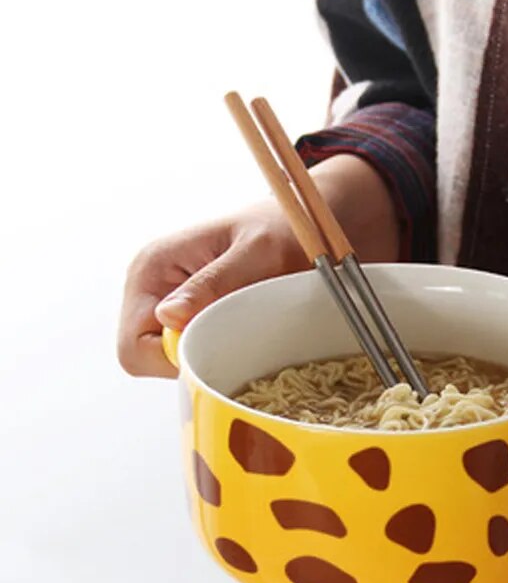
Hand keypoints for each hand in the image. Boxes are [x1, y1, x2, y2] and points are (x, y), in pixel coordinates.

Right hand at [117, 155, 399, 377]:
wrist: (298, 223)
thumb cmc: (281, 230)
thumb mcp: (255, 254)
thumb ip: (213, 284)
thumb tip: (168, 317)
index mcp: (151, 268)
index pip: (133, 345)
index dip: (172, 358)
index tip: (217, 344)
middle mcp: (149, 287)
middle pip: (147, 358)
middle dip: (190, 358)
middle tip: (235, 336)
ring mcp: (165, 301)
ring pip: (168, 359)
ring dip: (205, 353)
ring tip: (243, 325)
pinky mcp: (186, 313)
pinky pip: (189, 350)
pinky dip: (214, 350)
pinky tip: (241, 329)